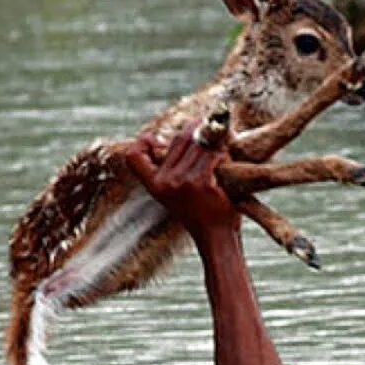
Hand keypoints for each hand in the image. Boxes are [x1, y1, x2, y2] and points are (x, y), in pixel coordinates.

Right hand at [125, 121, 240, 236]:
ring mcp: (182, 181)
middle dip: (200, 128)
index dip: (143, 141)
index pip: (133, 155)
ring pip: (200, 143)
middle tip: (217, 126)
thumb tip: (187, 131)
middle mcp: (165, 181)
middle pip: (181, 138)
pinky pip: (215, 154)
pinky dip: (226, 153)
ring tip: (229, 142)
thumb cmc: (203, 213)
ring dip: (218, 139)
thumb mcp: (178, 193)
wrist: (216, 238)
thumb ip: (176, 168)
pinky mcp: (201, 181)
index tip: (160, 140)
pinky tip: (231, 161)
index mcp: (155, 184)